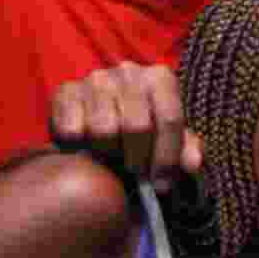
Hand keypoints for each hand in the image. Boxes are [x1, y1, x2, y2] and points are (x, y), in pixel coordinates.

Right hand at [49, 62, 201, 193]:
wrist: (100, 109)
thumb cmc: (143, 126)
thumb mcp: (169, 136)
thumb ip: (186, 149)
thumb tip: (193, 164)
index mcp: (161, 78)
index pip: (170, 119)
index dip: (167, 158)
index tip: (161, 186)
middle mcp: (129, 71)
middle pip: (137, 126)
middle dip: (137, 160)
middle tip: (134, 173)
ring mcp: (96, 78)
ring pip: (104, 130)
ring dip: (108, 154)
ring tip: (111, 157)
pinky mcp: (65, 91)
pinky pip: (71, 130)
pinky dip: (79, 147)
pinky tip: (86, 147)